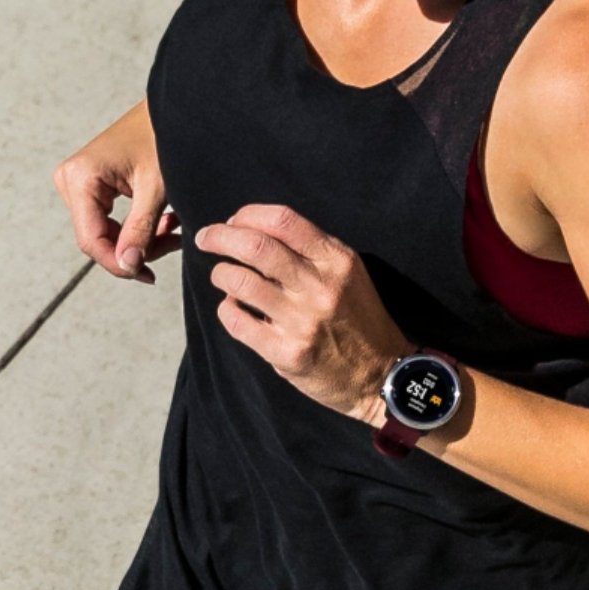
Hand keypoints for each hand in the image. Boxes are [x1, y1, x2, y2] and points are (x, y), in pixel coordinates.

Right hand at [56, 105, 181, 282]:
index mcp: (80, 178)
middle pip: (97, 238)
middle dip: (135, 249)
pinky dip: (136, 227)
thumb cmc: (164, 137)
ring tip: (173, 230)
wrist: (170, 108)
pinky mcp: (89, 184)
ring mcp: (77, 182)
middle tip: (173, 244)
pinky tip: (163, 222)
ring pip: (105, 233)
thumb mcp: (156, 188)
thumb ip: (141, 230)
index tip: (147, 275)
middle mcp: (71, 180)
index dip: (118, 264)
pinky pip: (108, 220)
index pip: (91, 240)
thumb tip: (128, 267)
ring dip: (140, 239)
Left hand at [194, 203, 412, 418]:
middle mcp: (319, 287)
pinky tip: (234, 308)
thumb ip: (310, 251)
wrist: (382, 374)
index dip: (247, 215)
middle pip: (255, 246)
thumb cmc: (358, 318)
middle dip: (220, 237)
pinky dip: (227, 309)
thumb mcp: (347, 274)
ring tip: (223, 276)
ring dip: (221, 274)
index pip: (283, 221)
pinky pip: (237, 321)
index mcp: (336, 260)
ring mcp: (302, 322)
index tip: (233, 221)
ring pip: (239, 282)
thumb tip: (252, 229)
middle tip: (205, 239)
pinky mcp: (287, 353)